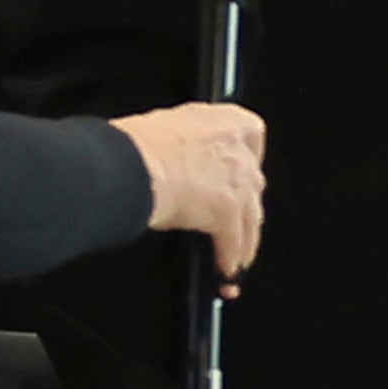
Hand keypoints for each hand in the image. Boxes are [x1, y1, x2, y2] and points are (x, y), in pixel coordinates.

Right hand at [114, 97, 263, 266]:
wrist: (133, 167)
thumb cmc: (135, 145)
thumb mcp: (164, 129)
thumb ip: (183, 143)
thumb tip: (173, 158)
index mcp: (222, 122)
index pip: (252, 132)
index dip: (248, 153)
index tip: (242, 165)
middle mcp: (236, 151)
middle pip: (254, 182)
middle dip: (247, 202)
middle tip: (237, 216)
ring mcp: (237, 183)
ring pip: (252, 217)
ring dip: (246, 238)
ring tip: (239, 253)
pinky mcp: (227, 214)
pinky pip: (234, 242)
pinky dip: (229, 257)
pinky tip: (224, 266)